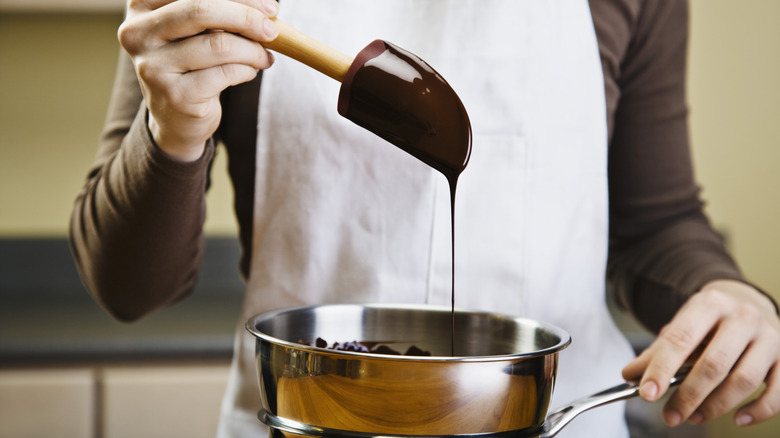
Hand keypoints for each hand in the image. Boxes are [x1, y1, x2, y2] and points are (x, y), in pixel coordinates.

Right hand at [118, 0, 279, 160]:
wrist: (176, 118)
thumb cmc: (191, 63)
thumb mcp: (197, 30)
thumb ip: (218, 12)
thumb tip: (265, 7)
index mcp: (141, 6)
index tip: (269, 6)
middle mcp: (138, 33)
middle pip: (202, 10)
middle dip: (248, 17)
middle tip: (272, 29)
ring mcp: (153, 66)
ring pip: (219, 44)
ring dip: (253, 50)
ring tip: (264, 56)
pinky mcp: (175, 95)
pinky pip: (226, 73)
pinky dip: (247, 70)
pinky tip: (249, 71)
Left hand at [623, 279, 779, 426]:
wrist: (747, 302)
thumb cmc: (709, 320)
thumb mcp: (682, 324)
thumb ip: (658, 350)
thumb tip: (630, 375)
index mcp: (710, 304)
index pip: (681, 339)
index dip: (661, 369)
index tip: (647, 393)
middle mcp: (743, 318)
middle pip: (714, 364)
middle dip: (688, 395)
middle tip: (670, 415)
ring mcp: (769, 338)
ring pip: (744, 380)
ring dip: (716, 406)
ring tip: (694, 417)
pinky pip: (777, 392)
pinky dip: (758, 411)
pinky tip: (738, 419)